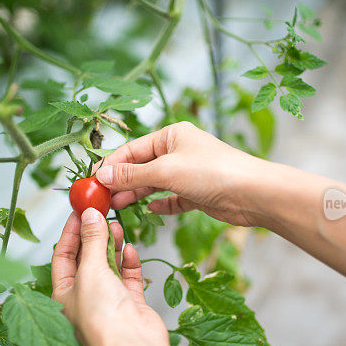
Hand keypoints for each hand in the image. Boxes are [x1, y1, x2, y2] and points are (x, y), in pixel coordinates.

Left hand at [50, 208, 168, 345]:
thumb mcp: (90, 270)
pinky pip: (128, 278)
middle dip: (93, 236)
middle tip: (100, 214)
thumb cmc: (101, 318)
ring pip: (108, 266)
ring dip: (112, 245)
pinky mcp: (130, 305)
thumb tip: (90, 216)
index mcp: (63, 294)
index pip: (63, 256)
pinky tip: (130, 249)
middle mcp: (84, 298)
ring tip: (116, 225)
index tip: (79, 212)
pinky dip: (129, 262)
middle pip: (86, 259)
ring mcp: (108, 302)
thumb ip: (91, 241)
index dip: (70, 232)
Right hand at [95, 121, 266, 226]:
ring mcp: (189, 172)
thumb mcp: (165, 171)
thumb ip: (131, 175)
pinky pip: (172, 198)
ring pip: (154, 183)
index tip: (91, 181)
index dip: (110, 165)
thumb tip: (102, 176)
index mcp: (171, 135)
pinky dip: (160, 204)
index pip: (132, 149)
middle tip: (100, 199)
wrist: (253, 193)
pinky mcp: (198, 192)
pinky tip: (150, 210)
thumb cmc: (212, 172)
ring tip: (117, 207)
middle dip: (120, 182)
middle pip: (141, 166)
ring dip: (136, 194)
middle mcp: (179, 151)